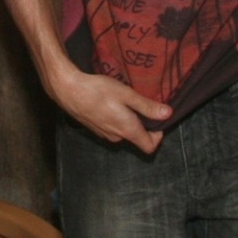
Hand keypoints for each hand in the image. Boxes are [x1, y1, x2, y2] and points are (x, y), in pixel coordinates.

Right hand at [43, 60, 170, 153]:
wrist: (68, 90)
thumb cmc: (98, 90)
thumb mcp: (127, 94)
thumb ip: (148, 106)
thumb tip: (168, 114)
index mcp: (128, 130)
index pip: (150, 147)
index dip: (158, 135)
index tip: (156, 119)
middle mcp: (117, 137)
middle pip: (137, 138)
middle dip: (142, 123)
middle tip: (138, 103)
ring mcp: (104, 135)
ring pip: (123, 132)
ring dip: (127, 120)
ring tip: (121, 100)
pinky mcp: (95, 129)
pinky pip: (111, 128)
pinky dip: (114, 118)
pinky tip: (108, 103)